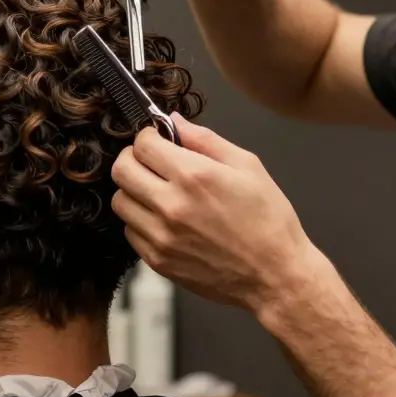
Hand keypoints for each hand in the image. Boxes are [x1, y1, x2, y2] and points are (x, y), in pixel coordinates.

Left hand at [111, 114, 317, 312]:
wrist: (275, 276)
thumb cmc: (268, 220)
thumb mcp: (248, 167)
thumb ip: (205, 140)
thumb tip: (173, 121)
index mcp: (194, 176)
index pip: (142, 145)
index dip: (147, 137)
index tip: (157, 140)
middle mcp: (171, 205)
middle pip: (121, 170)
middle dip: (133, 159)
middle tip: (150, 162)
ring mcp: (161, 236)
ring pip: (120, 201)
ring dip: (134, 191)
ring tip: (157, 192)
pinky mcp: (158, 260)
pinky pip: (130, 231)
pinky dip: (141, 221)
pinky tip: (164, 219)